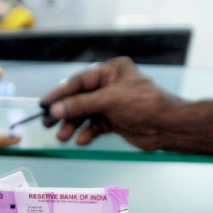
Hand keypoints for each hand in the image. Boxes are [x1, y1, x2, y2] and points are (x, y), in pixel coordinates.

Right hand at [40, 56, 180, 150]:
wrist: (168, 127)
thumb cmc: (145, 104)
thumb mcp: (109, 100)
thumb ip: (80, 105)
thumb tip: (55, 110)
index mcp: (111, 71)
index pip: (78, 82)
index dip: (60, 94)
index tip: (44, 104)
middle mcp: (110, 86)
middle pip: (79, 99)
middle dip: (65, 113)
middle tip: (48, 123)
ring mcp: (112, 104)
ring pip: (85, 114)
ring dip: (73, 126)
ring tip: (63, 137)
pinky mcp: (114, 121)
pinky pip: (94, 126)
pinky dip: (87, 133)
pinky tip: (80, 140)